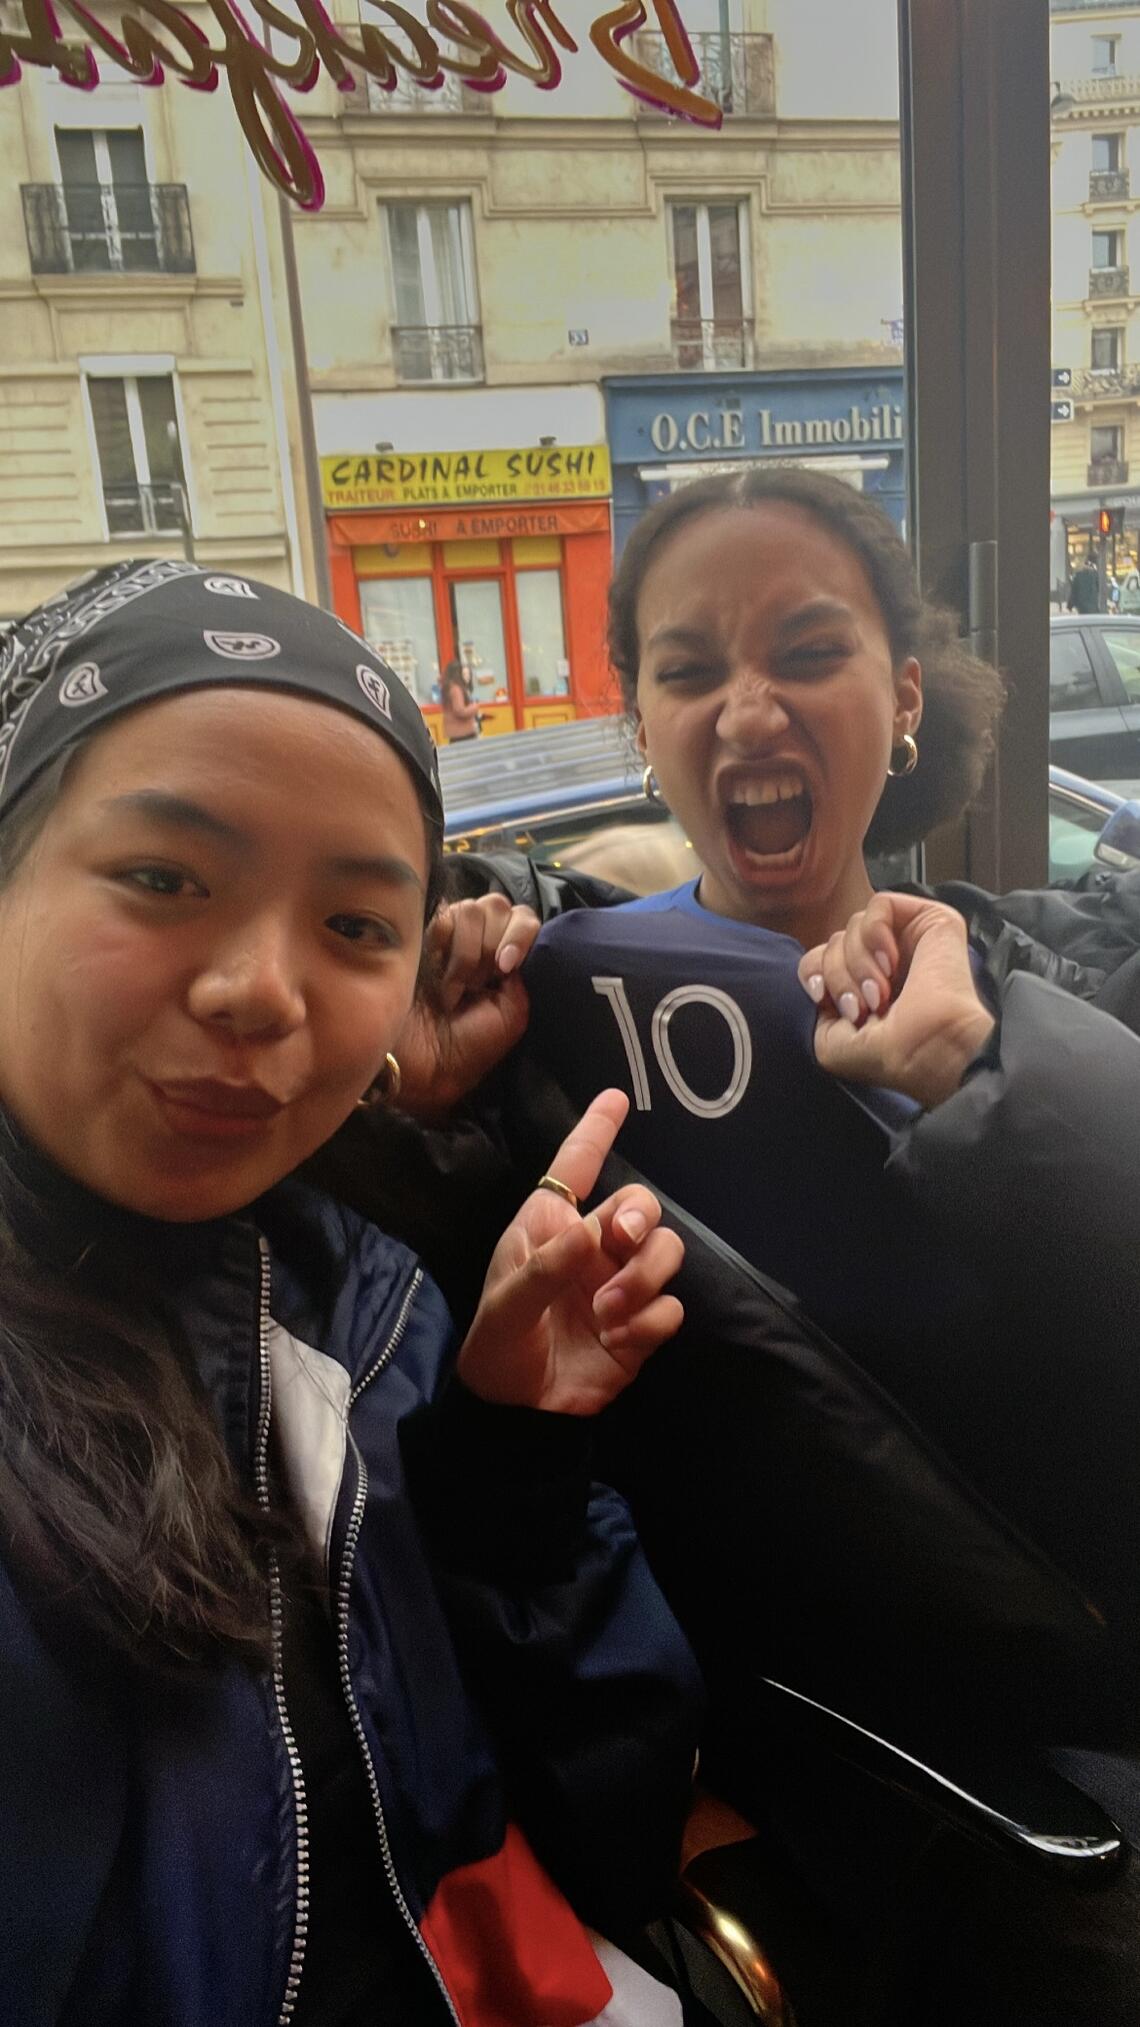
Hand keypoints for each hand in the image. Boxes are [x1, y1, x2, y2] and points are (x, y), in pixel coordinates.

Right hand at [395, 895, 541, 1118]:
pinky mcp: (421, 935)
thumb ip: (524, 974)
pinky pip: (443, 918)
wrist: (424, 1060)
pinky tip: (440, 979)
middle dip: (493, 944)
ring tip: (457, 988)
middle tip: (480, 982)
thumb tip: (517, 942)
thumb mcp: (512, 1015)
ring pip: (472, 909)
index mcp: (505, 958)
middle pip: (498, 905)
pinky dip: (446, 949)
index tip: (507, 966)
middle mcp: (479, 940)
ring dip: (468, 953)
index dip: (521, 933)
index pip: (524, 917)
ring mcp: (448, 935)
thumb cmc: (469, 1045)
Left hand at [458, 1090, 684, 1414]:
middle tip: (619, 1244)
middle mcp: (591, 1246)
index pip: (578, 1166)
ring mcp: (621, 1283)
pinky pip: (672, 1306)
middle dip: (638, 1219)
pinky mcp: (642, 1324)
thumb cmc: (497, 1344)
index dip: (597, 1130)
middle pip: (642, 1205)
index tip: (617, 1097)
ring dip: (646, 1276)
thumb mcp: (508, 1305)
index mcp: (551, 1225)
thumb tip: (590, 1233)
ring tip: (609, 1311)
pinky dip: (651, 1319)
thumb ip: (546, 1268)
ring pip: (666, 1249)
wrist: (517, 1411)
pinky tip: (619, 1339)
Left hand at [797, 892, 995, 1109]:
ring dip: (858, 962)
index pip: (821, 958)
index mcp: (866, 987)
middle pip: (835, 941)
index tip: (822, 999)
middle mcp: (887, 962)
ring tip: (881, 993)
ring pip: (854, 924)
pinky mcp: (931, 921)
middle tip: (861, 1006)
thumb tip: (818, 979)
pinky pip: (881, 904)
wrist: (928, 1050)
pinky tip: (891, 963)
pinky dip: (875, 934)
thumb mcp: (830, 1041)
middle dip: (838, 975)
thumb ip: (817, 1004)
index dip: (814, 973)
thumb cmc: (888, 1055)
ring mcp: (909, 940)